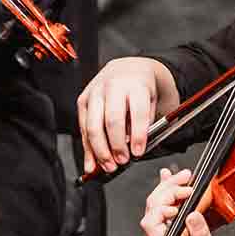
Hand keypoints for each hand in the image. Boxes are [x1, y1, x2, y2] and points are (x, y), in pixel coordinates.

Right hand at [78, 56, 179, 174]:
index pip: (137, 111)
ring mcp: (95, 92)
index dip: (138, 134)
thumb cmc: (141, 89)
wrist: (127, 69)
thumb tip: (132, 149)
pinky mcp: (83, 100)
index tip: (138, 152)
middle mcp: (113, 86)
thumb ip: (144, 123)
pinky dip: (87, 149)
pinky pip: (83, 128)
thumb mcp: (152, 101)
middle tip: (122, 161)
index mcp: (136, 85)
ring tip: (109, 166)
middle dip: (116, 145)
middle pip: (112, 120)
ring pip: (93, 126)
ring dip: (100, 150)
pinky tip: (92, 164)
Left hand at [140, 169, 230, 235]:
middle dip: (168, 191)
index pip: (151, 224)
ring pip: (157, 205)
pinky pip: (164, 207)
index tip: (181, 202)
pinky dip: (168, 192)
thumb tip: (192, 215)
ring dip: (169, 188)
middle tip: (186, 181)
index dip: (162, 208)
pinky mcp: (169, 229)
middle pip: (153, 209)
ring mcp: (162, 235)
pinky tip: (170, 179)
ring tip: (183, 176)